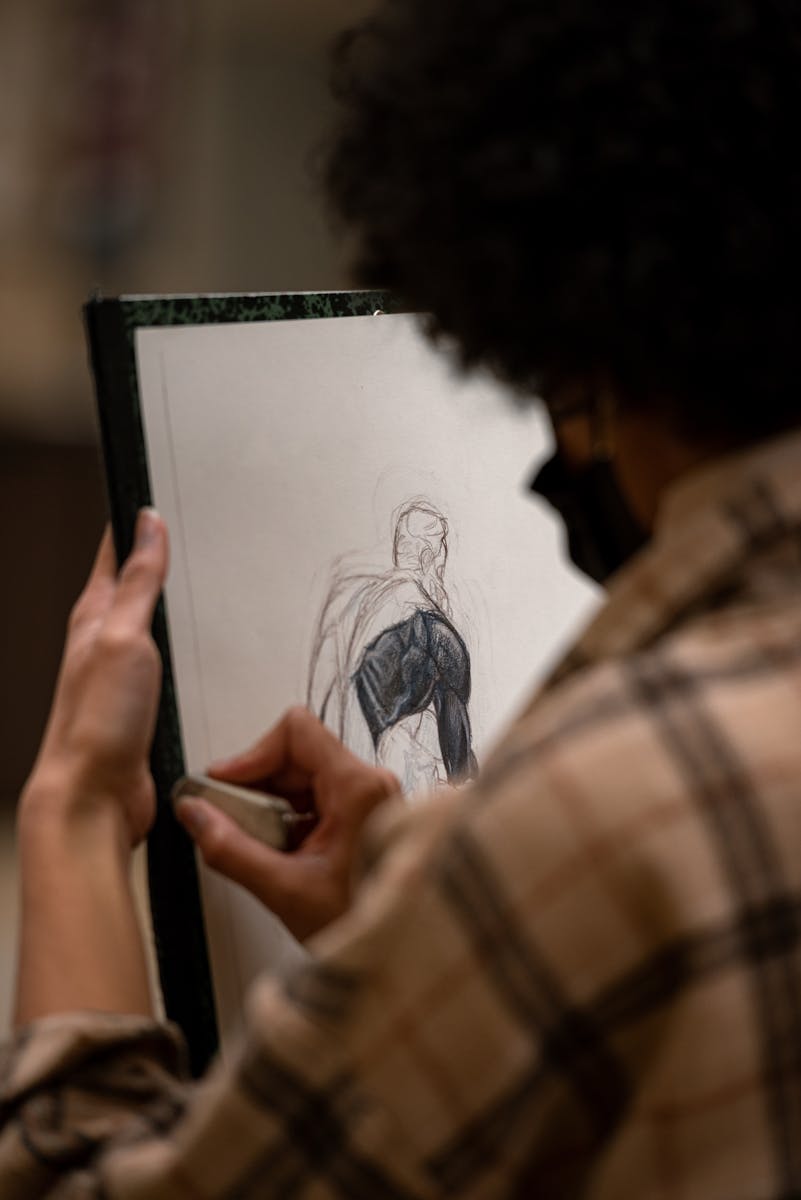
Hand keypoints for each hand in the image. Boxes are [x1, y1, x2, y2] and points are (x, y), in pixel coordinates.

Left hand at [20, 510, 168, 847]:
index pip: (115, 555)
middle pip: (131, 586)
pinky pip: (163, 664)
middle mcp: (103, 643)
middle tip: (181, 529)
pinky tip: (195, 650)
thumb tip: (148, 524)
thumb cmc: (98, 724)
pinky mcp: (139, 707)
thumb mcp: (124, 637)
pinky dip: (179, 647)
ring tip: (193, 580)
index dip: (134, 525)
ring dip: (169, 604)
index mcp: (94, 618)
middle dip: (155, 558)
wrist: (94, 798)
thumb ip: (140, 581)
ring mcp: (121, 676)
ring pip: (148, 625)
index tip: (151, 497)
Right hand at [176, 707, 399, 940]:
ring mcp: (370, 799)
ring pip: (304, 776)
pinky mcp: (365, 815)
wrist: (402, 955)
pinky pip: (316, 798)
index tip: (226, 785)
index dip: (253, 753)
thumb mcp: (285, 891)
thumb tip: (195, 815)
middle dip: (257, 785)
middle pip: (297, 753)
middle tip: (231, 820)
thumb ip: (231, 851)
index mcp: (359, 788)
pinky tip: (282, 852)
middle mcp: (370, 784)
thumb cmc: (364, 924)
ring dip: (271, 805)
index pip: (296, 731)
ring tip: (260, 845)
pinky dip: (289, 818)